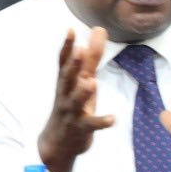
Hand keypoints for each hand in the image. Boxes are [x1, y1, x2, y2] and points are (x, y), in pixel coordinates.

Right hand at [37, 28, 115, 171]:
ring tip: (92, 82)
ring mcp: (71, 112)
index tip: (71, 31)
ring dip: (82, 93)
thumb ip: (92, 56)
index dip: (67, 47)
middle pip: (67, 79)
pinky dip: (101, 122)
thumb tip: (99, 29)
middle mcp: (65, 95)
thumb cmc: (72, 104)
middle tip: (81, 51)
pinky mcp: (80, 128)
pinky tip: (113, 118)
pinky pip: (91, 125)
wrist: (58, 142)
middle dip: (73, 66)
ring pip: (75, 102)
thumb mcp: (82, 79)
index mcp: (66, 82)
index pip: (64, 62)